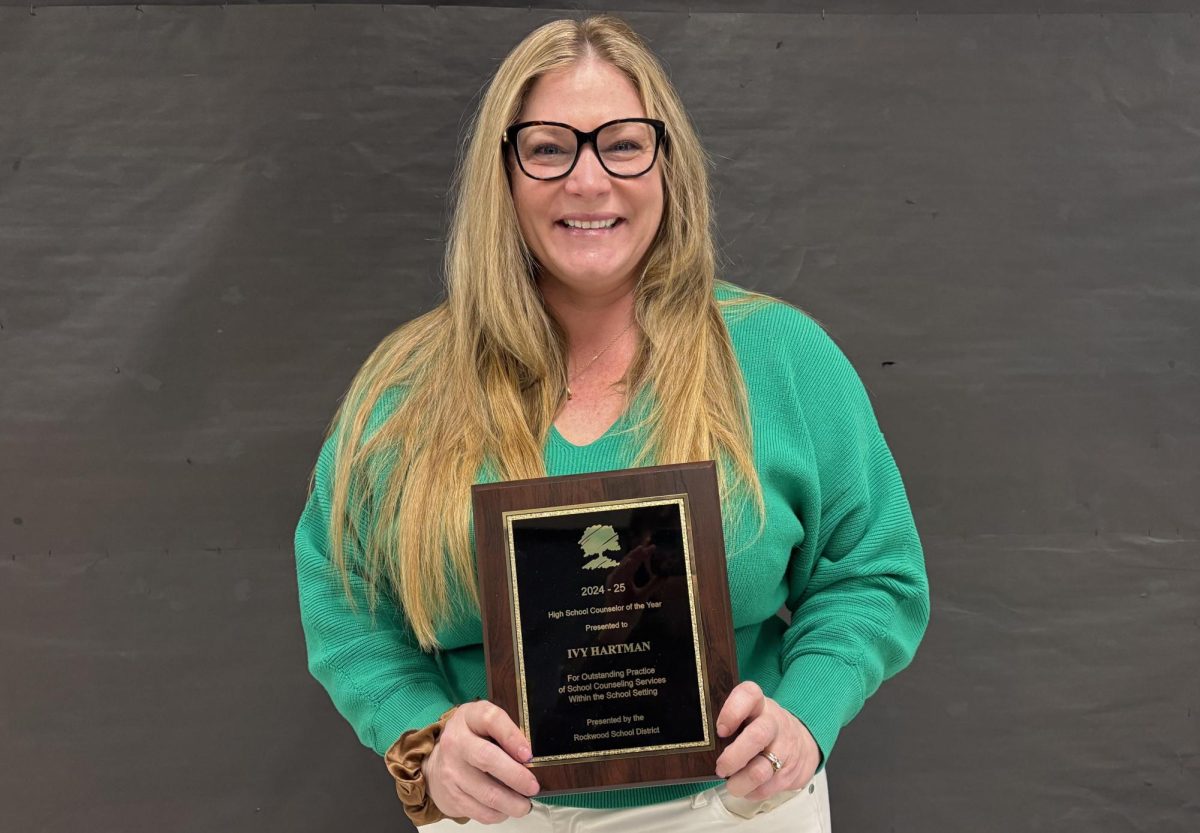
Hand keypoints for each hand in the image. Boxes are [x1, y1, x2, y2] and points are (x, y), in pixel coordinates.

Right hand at [423, 700, 540, 822]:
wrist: (440, 761)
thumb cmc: (472, 739)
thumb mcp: (486, 724)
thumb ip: (506, 732)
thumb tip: (531, 757)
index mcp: (469, 718)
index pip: (491, 720)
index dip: (512, 737)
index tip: (528, 754)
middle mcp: (456, 742)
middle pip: (487, 759)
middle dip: (516, 776)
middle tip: (533, 787)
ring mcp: (451, 771)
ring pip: (486, 792)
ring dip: (512, 803)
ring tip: (525, 804)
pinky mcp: (452, 796)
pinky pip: (480, 811)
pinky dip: (498, 814)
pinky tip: (507, 809)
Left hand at [714, 681, 820, 800]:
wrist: (801, 742)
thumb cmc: (762, 727)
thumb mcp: (749, 714)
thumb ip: (730, 721)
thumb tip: (702, 740)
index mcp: (759, 705)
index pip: (749, 695)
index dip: (732, 711)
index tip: (720, 730)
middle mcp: (774, 723)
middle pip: (757, 736)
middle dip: (733, 757)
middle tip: (721, 768)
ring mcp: (784, 748)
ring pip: (761, 770)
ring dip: (740, 783)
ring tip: (732, 785)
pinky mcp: (789, 773)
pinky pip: (766, 788)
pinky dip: (752, 792)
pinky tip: (747, 787)